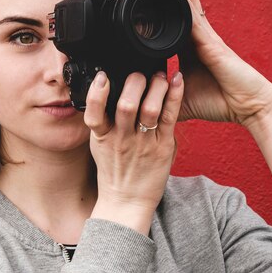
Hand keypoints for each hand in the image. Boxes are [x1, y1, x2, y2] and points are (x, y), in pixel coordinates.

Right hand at [84, 70, 183, 234]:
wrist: (127, 202)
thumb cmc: (114, 172)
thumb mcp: (99, 145)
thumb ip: (103, 121)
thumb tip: (107, 93)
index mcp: (102, 137)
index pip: (94, 112)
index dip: (97, 92)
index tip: (103, 76)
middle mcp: (122, 139)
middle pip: (126, 105)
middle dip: (133, 82)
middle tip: (139, 71)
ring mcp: (143, 143)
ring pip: (150, 108)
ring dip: (155, 85)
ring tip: (159, 73)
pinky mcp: (163, 147)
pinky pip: (170, 117)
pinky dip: (174, 96)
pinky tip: (177, 79)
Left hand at [141, 0, 271, 127]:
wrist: (247, 107)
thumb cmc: (217, 102)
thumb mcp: (177, 99)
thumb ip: (159, 98)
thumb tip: (137, 104)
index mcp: (186, 46)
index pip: (167, 18)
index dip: (151, 5)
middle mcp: (194, 35)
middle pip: (175, 2)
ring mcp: (203, 35)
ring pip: (184, 0)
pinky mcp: (210, 40)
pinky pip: (193, 13)